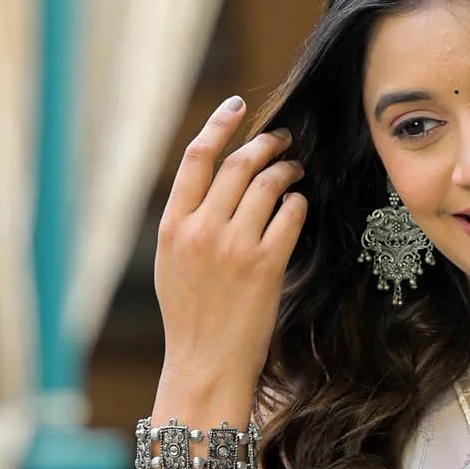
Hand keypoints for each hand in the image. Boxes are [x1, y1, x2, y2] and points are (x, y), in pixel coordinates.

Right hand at [154, 96, 307, 382]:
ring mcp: (234, 246)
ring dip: (285, 170)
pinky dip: (297, 204)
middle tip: (282, 139)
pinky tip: (299, 205)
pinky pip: (289, 216)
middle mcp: (202, 229)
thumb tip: (210, 185)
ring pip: (266, 185)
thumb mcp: (171, 263)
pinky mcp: (266, 265)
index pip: (197, 157)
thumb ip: (186, 222)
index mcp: (173, 225)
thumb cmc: (190, 316)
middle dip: (263, 144)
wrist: (206, 362)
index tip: (237, 106)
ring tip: (294, 170)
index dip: (220, 124)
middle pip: (236, 164)